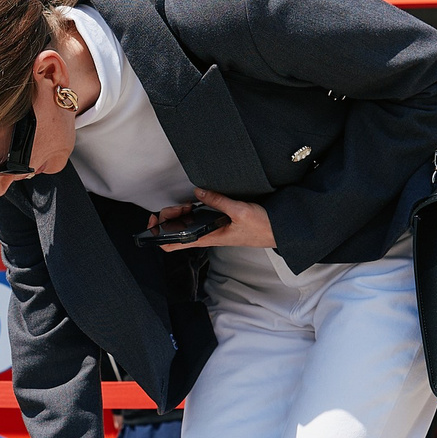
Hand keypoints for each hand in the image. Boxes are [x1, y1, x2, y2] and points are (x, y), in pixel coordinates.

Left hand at [159, 186, 274, 250]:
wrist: (281, 231)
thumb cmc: (263, 228)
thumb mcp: (240, 211)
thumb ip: (218, 201)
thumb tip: (198, 192)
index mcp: (208, 238)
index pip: (173, 245)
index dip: (158, 235)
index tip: (155, 220)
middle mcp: (208, 236)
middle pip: (177, 231)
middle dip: (170, 216)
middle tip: (178, 205)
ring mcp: (213, 230)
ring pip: (187, 224)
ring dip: (181, 213)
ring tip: (187, 203)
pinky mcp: (220, 224)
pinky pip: (200, 218)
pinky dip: (194, 209)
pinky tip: (198, 200)